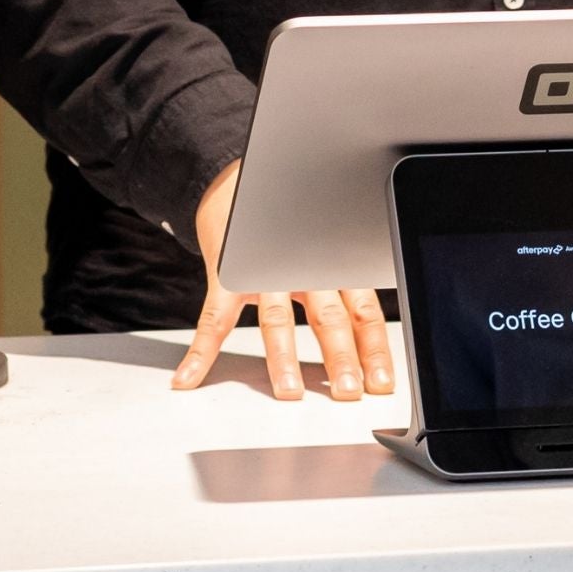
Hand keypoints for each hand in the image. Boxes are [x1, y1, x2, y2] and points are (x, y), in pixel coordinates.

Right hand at [171, 160, 396, 402]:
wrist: (237, 179)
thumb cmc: (284, 223)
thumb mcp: (321, 249)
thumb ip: (341, 287)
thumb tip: (365, 336)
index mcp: (333, 267)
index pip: (362, 312)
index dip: (374, 348)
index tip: (383, 383)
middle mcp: (304, 268)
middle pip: (328, 317)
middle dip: (340, 357)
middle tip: (350, 391)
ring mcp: (263, 270)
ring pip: (277, 318)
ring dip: (283, 357)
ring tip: (290, 392)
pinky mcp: (226, 270)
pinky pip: (214, 315)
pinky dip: (200, 350)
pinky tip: (189, 377)